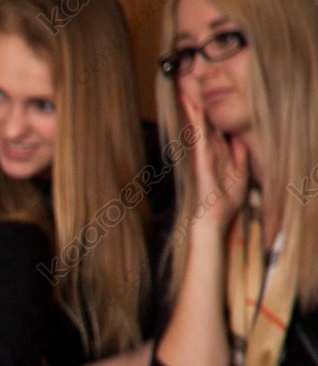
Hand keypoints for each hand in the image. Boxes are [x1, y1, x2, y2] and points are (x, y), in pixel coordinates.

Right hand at [181, 92, 249, 234]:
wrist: (212, 221)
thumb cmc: (225, 202)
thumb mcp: (240, 174)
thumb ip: (239, 155)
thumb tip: (237, 137)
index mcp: (217, 154)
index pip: (212, 127)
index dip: (206, 111)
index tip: (200, 95)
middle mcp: (208, 152)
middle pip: (202, 123)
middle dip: (194, 104)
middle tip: (184, 85)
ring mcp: (203, 156)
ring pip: (198, 127)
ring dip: (191, 109)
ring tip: (184, 92)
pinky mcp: (202, 162)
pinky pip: (200, 139)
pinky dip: (197, 126)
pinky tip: (194, 112)